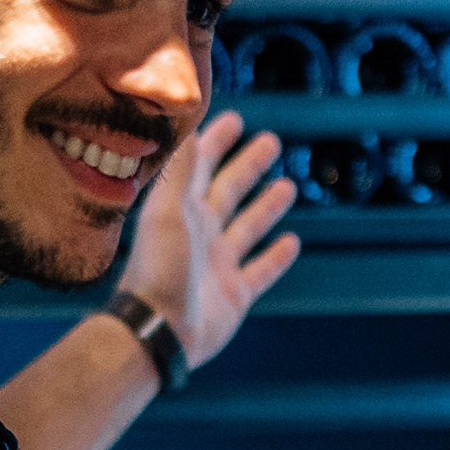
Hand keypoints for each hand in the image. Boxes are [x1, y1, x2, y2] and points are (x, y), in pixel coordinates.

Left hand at [121, 109, 300, 365]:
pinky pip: (261, 270)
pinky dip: (276, 257)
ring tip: (287, 186)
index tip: (233, 119)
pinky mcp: (235, 294)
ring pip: (248, 227)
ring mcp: (218, 264)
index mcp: (181, 210)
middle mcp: (200, 233)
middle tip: (270, 141)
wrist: (159, 331)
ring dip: (266, 207)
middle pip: (229, 190)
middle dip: (248, 166)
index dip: (216, 142)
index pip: (201, 166)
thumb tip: (187, 123)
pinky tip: (291, 242)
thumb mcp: (167, 211)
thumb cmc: (158, 269)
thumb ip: (181, 169)